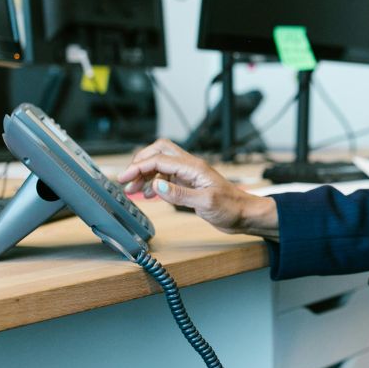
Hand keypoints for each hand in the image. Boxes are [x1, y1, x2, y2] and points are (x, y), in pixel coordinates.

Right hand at [116, 139, 278, 239]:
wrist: (244, 215)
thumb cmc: (231, 207)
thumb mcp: (205, 202)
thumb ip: (179, 194)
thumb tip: (156, 186)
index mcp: (193, 167)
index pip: (159, 160)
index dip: (139, 167)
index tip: (124, 178)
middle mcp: (190, 167)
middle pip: (159, 152)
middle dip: (140, 162)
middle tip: (126, 179)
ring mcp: (189, 175)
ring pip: (161, 165)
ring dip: (145, 175)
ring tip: (132, 190)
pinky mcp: (188, 185)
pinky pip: (166, 178)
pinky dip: (153, 184)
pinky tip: (148, 195)